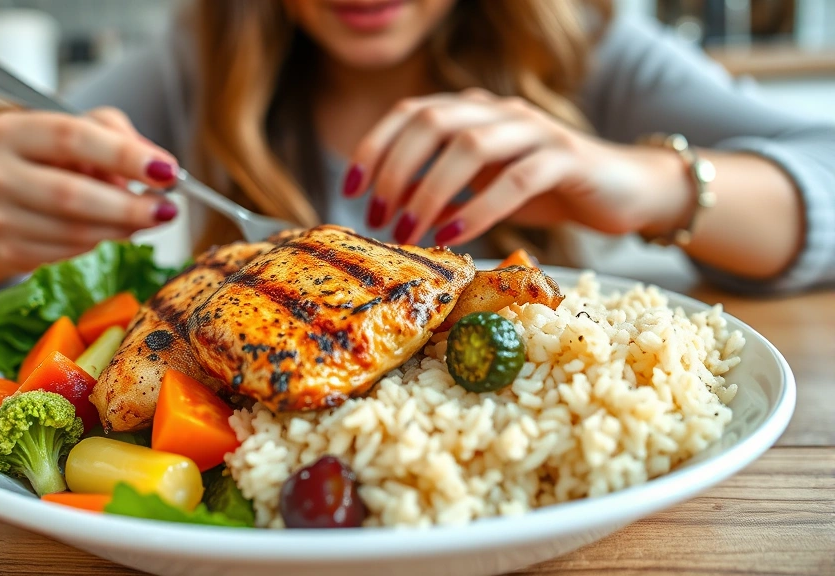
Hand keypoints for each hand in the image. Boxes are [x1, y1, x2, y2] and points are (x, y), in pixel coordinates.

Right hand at [0, 107, 180, 270]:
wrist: (11, 196)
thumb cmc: (57, 158)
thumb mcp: (86, 129)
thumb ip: (121, 137)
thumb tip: (162, 169)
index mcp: (8, 130)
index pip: (71, 137)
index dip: (123, 156)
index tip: (166, 171)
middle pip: (70, 194)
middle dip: (128, 205)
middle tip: (167, 210)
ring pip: (73, 231)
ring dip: (122, 229)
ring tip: (148, 218)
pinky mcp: (9, 251)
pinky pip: (69, 254)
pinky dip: (101, 244)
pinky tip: (115, 231)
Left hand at [343, 89, 691, 244]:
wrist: (624, 190)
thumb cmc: (545, 190)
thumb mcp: (483, 190)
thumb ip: (443, 194)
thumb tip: (393, 215)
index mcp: (474, 111)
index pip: (411, 113)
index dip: (375, 147)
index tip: (350, 188)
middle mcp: (499, 111)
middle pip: (433, 122)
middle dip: (396, 170)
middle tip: (378, 216)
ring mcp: (534, 130)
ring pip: (470, 145)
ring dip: (430, 190)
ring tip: (409, 230)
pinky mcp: (566, 159)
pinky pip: (516, 179)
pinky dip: (478, 208)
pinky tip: (454, 235)